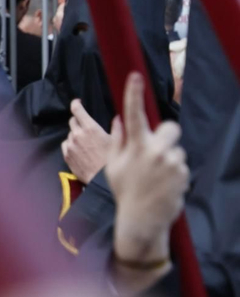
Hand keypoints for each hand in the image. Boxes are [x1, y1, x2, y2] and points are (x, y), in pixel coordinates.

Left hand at [61, 98, 110, 184]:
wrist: (102, 179)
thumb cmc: (113, 160)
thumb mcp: (117, 140)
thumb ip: (114, 127)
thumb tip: (117, 119)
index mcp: (91, 128)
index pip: (77, 110)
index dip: (76, 104)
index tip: (77, 102)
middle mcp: (77, 135)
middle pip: (72, 121)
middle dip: (78, 121)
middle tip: (86, 126)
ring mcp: (70, 145)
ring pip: (70, 134)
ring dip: (76, 135)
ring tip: (87, 143)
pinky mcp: (66, 155)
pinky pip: (66, 145)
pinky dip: (71, 145)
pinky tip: (80, 150)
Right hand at [104, 73, 186, 291]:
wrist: (141, 220)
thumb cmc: (125, 192)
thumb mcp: (114, 167)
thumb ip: (117, 141)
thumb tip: (119, 120)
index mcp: (134, 147)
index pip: (133, 115)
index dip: (133, 94)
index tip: (135, 76)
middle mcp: (153, 151)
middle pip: (170, 128)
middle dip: (166, 136)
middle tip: (156, 152)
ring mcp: (170, 162)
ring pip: (176, 149)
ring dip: (169, 159)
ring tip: (156, 178)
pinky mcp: (183, 172)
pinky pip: (181, 164)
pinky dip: (175, 173)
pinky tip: (164, 185)